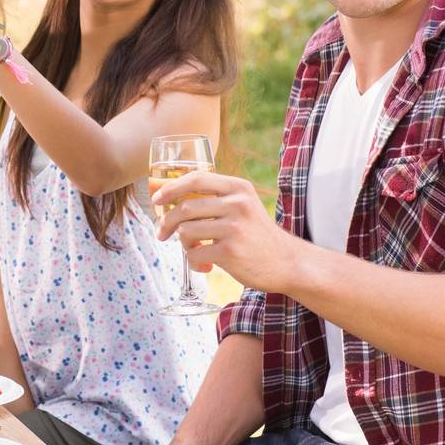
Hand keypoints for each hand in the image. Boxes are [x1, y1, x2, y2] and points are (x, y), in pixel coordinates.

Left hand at [155, 170, 302, 293]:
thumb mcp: (243, 206)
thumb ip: (214, 199)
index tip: (156, 199)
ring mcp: (234, 228)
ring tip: (196, 250)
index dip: (170, 188)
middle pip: (184, 208)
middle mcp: (237, 204)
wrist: (288, 263)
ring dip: (183, 244)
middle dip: (166, 222)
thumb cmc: (257, 235)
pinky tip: (207, 265)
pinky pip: (194, 253)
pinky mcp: (230, 252)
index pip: (196, 179)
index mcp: (238, 188)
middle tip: (161, 234)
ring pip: (185, 231)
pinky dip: (194, 261)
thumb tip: (168, 197)